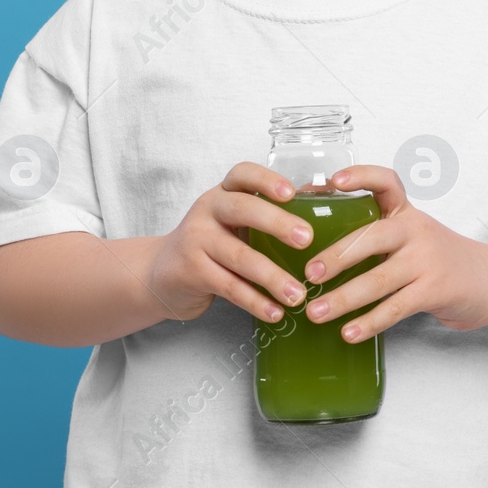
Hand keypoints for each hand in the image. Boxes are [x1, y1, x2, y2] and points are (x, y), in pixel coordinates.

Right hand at [145, 162, 314, 323]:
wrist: (161, 275)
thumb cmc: (214, 242)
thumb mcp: (237, 221)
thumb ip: (272, 210)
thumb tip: (325, 197)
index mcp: (224, 192)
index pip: (242, 174)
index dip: (267, 180)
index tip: (291, 192)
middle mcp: (208, 210)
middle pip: (243, 210)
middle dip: (278, 223)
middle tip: (307, 240)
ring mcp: (196, 240)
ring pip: (239, 256)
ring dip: (272, 277)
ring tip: (298, 294)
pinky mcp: (191, 272)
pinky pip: (229, 287)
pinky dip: (255, 302)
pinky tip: (276, 313)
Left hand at [302, 165, 487, 343]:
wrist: (486, 280)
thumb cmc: (434, 258)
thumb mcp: (409, 236)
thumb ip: (372, 234)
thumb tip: (309, 237)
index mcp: (405, 213)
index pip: (386, 182)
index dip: (360, 176)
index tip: (333, 181)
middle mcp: (416, 230)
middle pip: (373, 236)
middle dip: (338, 255)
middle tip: (310, 273)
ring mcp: (427, 260)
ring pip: (380, 279)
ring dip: (343, 298)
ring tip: (315, 313)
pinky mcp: (435, 290)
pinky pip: (396, 308)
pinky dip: (369, 322)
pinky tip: (348, 333)